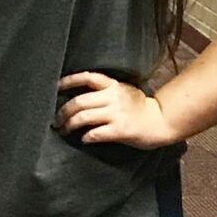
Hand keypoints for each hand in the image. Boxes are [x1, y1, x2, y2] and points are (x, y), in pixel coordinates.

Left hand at [57, 72, 183, 148]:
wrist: (161, 121)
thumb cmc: (139, 107)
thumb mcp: (123, 91)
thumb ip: (105, 90)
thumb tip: (79, 95)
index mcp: (113, 85)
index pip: (87, 77)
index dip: (69, 81)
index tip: (56, 87)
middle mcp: (113, 97)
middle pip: (79, 101)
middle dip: (63, 112)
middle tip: (57, 121)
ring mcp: (116, 114)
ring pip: (84, 117)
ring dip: (70, 125)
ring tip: (64, 131)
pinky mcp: (120, 130)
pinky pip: (96, 133)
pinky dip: (86, 137)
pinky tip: (83, 139)